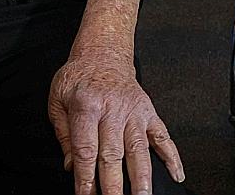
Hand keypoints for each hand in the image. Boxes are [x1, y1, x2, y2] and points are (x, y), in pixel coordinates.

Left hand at [48, 50, 184, 194]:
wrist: (104, 52)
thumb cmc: (79, 76)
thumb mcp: (58, 99)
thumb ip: (63, 133)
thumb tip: (71, 165)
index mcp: (88, 106)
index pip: (87, 149)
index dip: (86, 176)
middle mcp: (114, 109)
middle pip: (113, 153)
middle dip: (113, 184)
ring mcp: (135, 111)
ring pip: (139, 148)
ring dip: (141, 176)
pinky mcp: (149, 111)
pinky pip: (163, 135)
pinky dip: (172, 155)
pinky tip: (176, 173)